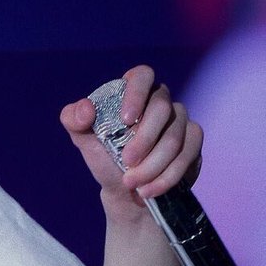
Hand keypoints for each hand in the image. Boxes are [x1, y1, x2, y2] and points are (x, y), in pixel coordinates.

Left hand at [59, 64, 203, 219]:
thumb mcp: (82, 139)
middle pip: (162, 109)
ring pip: (175, 137)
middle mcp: (161, 101)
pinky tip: (149, 188)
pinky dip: (166, 176)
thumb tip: (86, 108)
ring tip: (131, 182)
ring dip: (152, 164)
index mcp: (133, 92)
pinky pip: (188, 155)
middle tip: (125, 161)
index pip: (142, 75)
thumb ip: (73, 119)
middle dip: (143, 140)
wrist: (124, 190)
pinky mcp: (193, 141)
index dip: (136, 94)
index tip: (125, 120)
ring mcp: (181, 120)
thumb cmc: (104, 157)